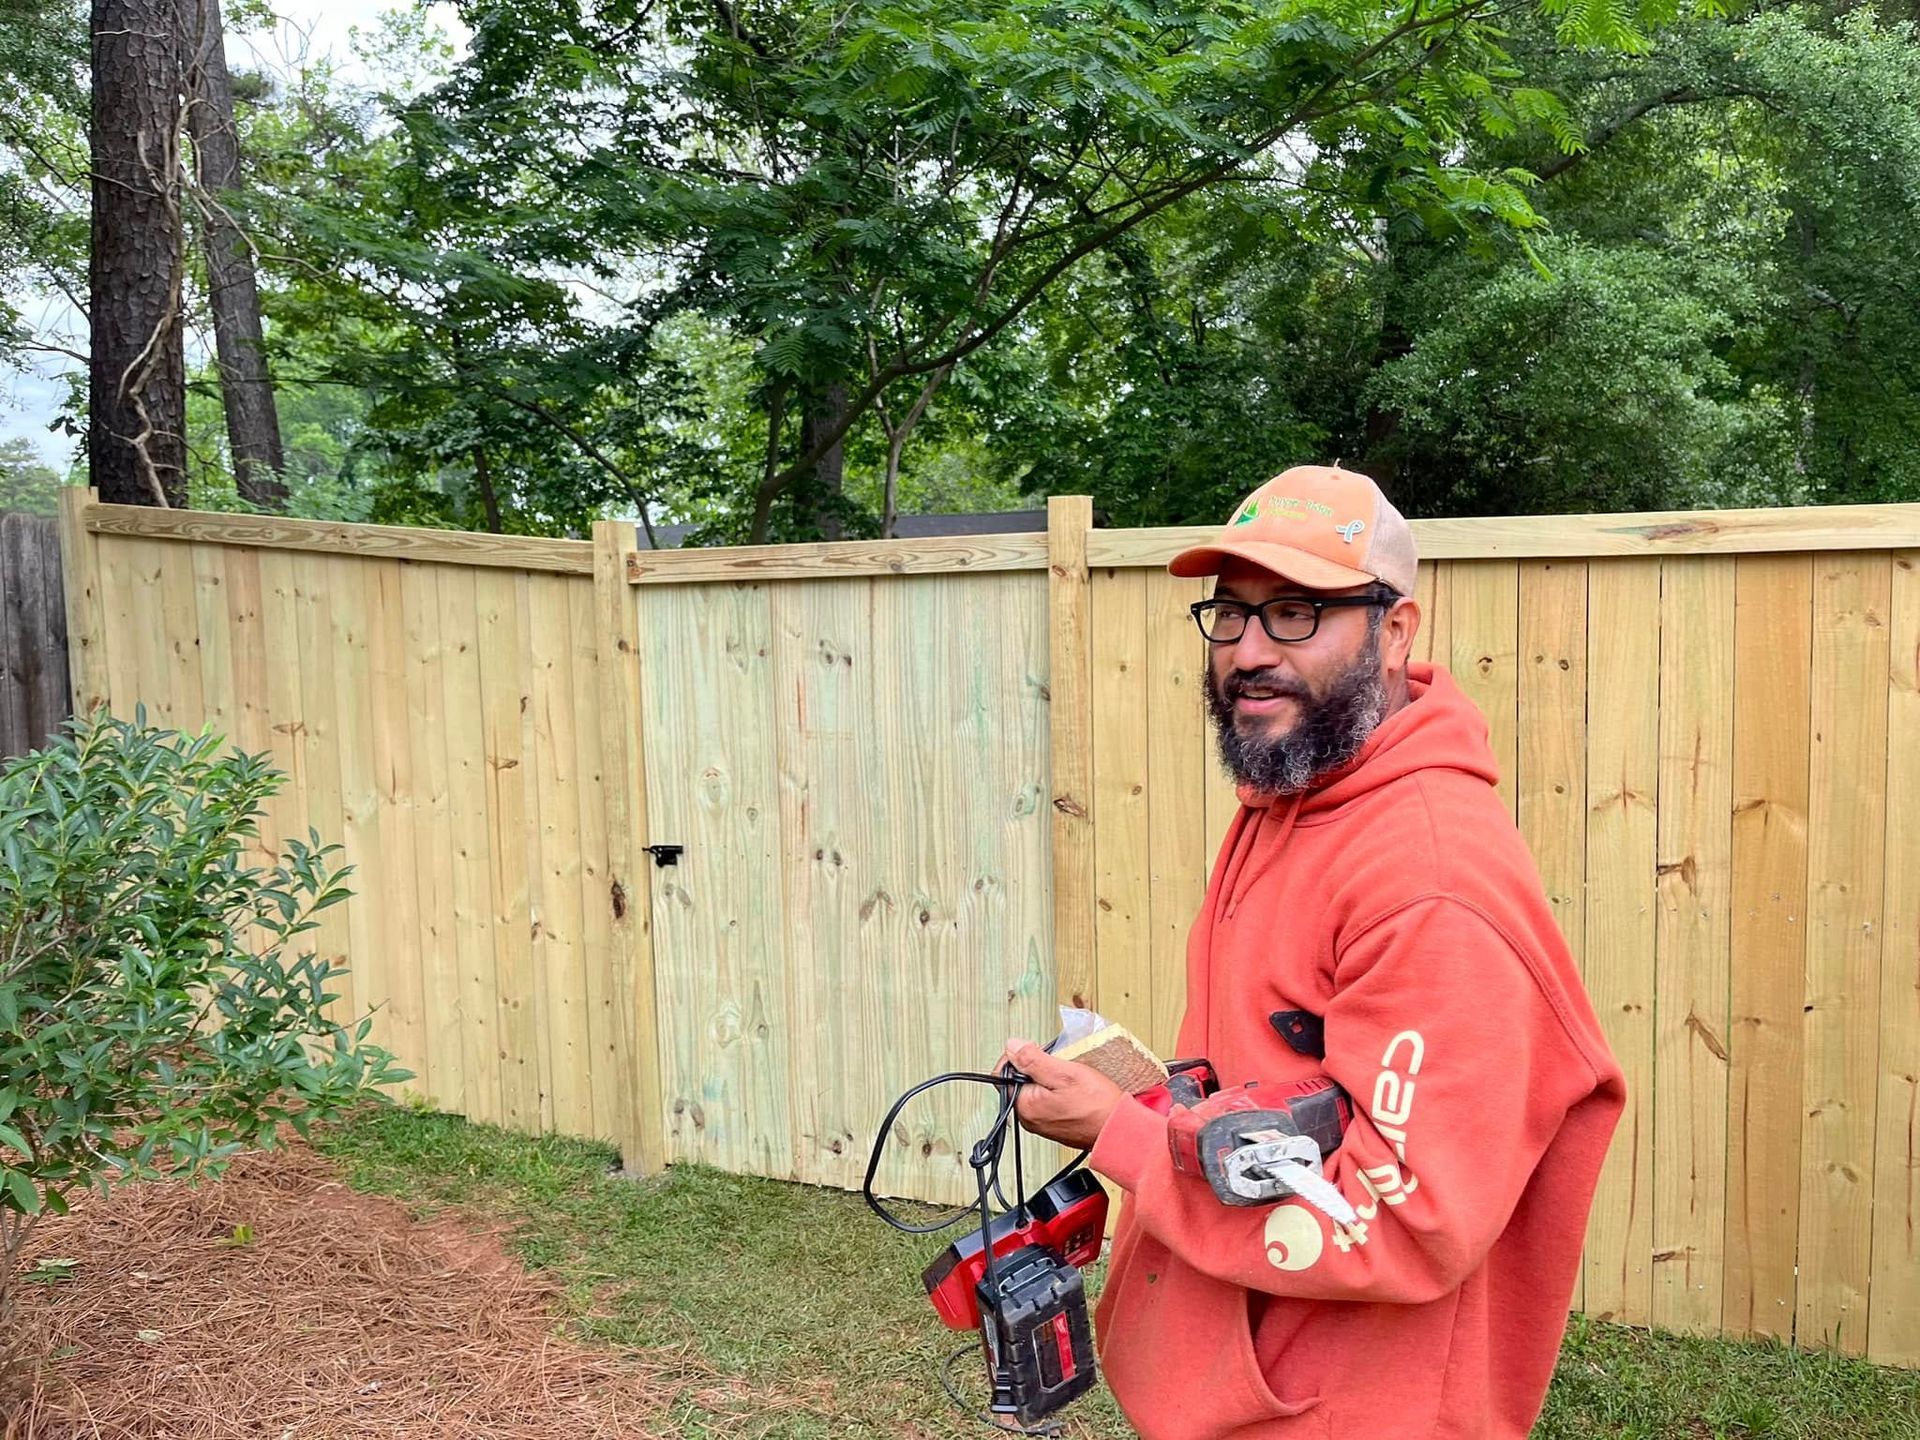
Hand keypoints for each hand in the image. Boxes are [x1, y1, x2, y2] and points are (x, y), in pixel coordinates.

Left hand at [999, 1038, 1125, 1149]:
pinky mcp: (1056, 1125)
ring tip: (1070, 1079)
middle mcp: (1030, 1119)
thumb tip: (1012, 1046)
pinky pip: (1048, 1101)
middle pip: (1020, 1081)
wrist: (1119, 1130)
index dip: (1017, 1057)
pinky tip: (1075, 1091)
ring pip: (1036, 1090)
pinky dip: (1058, 1091)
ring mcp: (1043, 1124)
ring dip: (1049, 1078)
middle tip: (1059, 1066)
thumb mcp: (1064, 1073)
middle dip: (1037, 1068)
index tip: (1035, 1052)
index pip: (1003, 1074)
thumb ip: (1033, 1060)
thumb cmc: (1097, 1106)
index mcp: (1026, 1107)